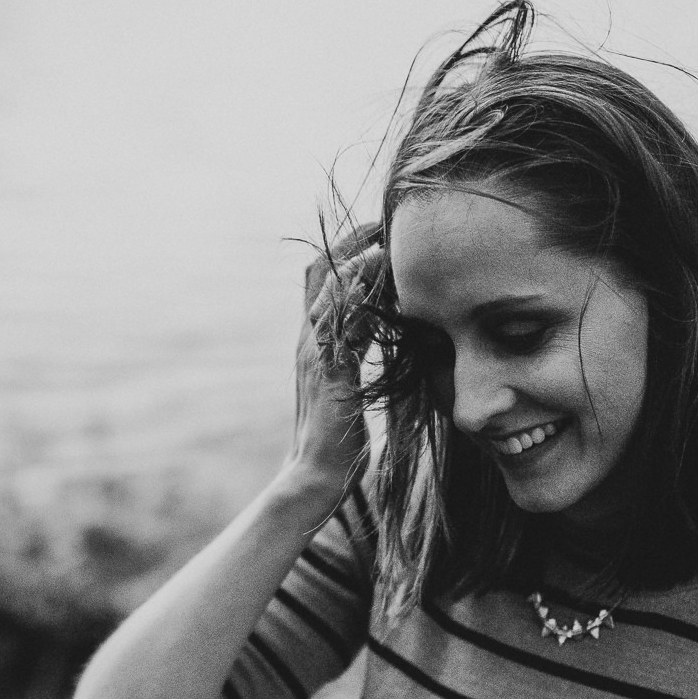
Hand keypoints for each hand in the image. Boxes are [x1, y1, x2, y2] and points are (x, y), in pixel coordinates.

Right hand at [290, 227, 383, 489]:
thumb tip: (381, 336)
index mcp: (311, 343)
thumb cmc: (336, 439)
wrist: (314, 476)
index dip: (346, 250)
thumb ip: (353, 357)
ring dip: (360, 260)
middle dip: (351, 241)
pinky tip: (381, 277)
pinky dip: (359, 295)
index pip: (321, 281)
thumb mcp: (346, 386)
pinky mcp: (330, 373)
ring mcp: (315, 356)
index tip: (379, 231)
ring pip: (329, 291)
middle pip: (320, 271)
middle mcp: (307, 341)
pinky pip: (341, 324)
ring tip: (390, 238)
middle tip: (386, 221)